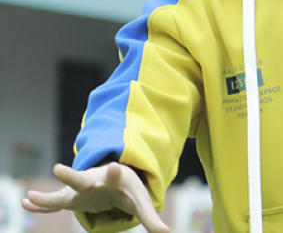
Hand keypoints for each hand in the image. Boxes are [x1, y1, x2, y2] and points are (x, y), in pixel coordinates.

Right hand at [22, 162, 169, 232]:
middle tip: (58, 169)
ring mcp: (81, 188)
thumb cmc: (129, 190)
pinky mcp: (71, 197)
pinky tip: (26, 202)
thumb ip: (151, 219)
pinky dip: (40, 204)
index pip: (117, 176)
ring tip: (30, 196)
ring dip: (48, 194)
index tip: (115, 166)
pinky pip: (54, 203)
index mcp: (116, 181)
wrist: (116, 175)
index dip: (116, 172)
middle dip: (72, 175)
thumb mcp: (142, 203)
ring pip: (63, 190)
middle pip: (83, 178)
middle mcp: (95, 181)